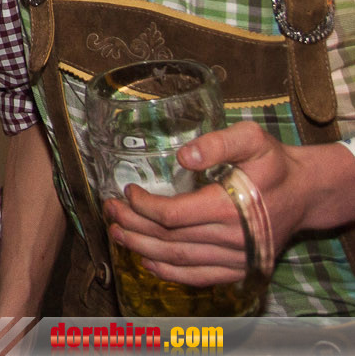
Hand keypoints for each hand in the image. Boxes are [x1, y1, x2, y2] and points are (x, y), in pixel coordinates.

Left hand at [103, 121, 316, 286]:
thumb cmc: (275, 163)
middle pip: (168, 238)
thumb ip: (218, 143)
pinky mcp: (240, 269)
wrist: (307, 192)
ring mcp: (236, 259)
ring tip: (116, 233)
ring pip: (178, 260)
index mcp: (231, 208)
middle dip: (132, 225)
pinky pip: (198, 277)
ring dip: (141, 249)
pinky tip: (146, 260)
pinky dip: (168, 273)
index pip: (173, 216)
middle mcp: (232, 239)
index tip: (127, 191)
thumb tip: (183, 156)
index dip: (143, 206)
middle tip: (109, 210)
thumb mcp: (252, 139)